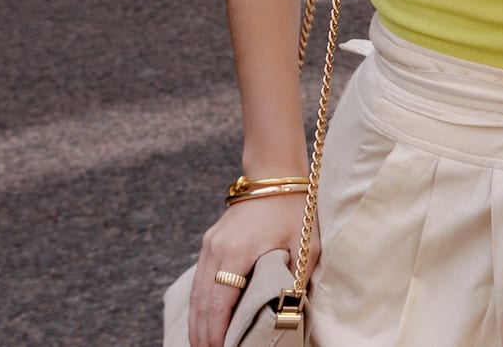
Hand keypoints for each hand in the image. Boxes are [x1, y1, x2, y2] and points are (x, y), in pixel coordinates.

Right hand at [188, 193, 304, 346]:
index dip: (218, 331)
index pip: (220, 303)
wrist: (274, 173)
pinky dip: (198, 304)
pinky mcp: (209, 243)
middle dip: (204, 334)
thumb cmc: (294, 207)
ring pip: (196, 294)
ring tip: (203, 345)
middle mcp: (217, 250)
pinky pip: (198, 280)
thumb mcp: (306, 240)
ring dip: (197, 322)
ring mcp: (209, 246)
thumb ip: (298, 274)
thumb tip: (293, 308)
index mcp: (238, 251)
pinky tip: (202, 320)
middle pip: (202, 303)